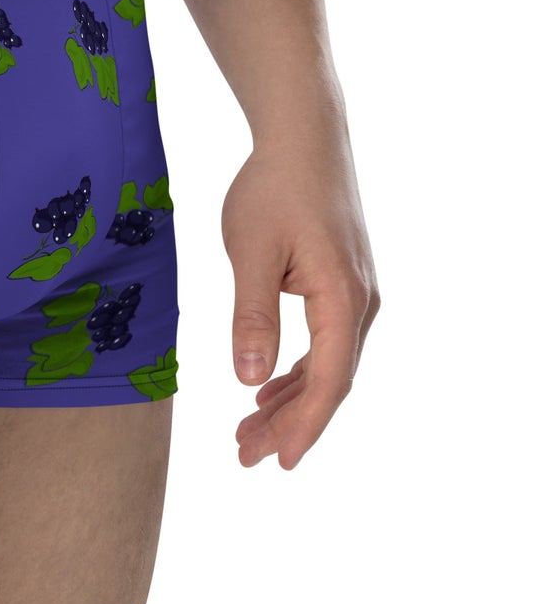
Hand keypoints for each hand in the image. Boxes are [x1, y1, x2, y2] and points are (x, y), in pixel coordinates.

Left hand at [221, 127, 379, 467]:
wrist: (302, 140)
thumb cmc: (272, 190)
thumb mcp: (251, 254)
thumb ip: (252, 317)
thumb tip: (249, 380)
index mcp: (342, 300)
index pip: (327, 381)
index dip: (303, 427)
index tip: (278, 462)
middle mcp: (359, 303)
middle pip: (328, 382)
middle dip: (288, 425)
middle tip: (244, 457)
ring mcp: (354, 295)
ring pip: (326, 366)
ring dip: (288, 402)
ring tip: (246, 434)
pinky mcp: (339, 285)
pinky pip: (324, 344)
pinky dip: (295, 373)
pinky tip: (265, 391)